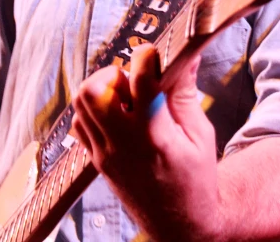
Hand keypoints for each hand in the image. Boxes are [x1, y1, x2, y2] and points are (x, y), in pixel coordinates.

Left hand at [71, 44, 220, 241]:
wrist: (180, 225)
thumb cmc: (196, 179)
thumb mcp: (200, 134)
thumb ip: (185, 92)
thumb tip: (186, 54)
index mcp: (155, 135)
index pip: (139, 81)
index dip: (146, 57)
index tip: (155, 54)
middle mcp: (123, 143)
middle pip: (94, 90)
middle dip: (114, 74)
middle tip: (135, 82)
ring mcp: (105, 153)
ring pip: (81, 103)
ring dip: (102, 90)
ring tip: (127, 97)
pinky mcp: (96, 160)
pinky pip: (79, 124)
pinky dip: (93, 111)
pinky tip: (117, 115)